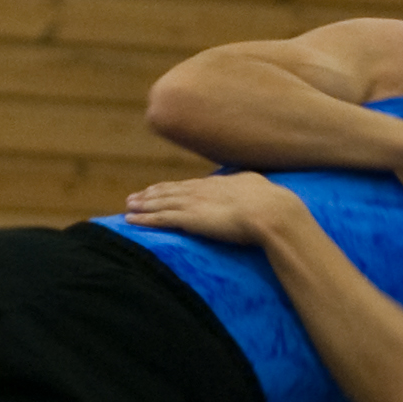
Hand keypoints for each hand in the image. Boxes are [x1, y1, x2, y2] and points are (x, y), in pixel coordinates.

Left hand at [118, 172, 305, 247]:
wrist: (272, 212)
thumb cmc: (273, 203)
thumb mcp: (259, 186)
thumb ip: (248, 183)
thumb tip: (249, 180)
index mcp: (219, 183)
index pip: (189, 185)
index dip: (173, 188)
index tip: (160, 189)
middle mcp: (202, 190)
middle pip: (170, 191)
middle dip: (152, 194)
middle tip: (135, 197)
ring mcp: (194, 204)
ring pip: (161, 203)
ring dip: (143, 205)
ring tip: (128, 206)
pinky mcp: (189, 219)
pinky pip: (160, 219)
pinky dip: (144, 219)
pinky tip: (130, 221)